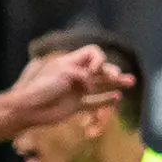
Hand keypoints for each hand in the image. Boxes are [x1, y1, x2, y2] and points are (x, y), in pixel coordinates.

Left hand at [12, 45, 134, 125]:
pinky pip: (95, 102)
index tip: (93, 72)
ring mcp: (78, 90)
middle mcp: (77, 74)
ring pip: (101, 85)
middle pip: (100, 68)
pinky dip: (106, 100)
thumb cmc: (43, 87)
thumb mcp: (63, 72)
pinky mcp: (78, 105)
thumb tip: (92, 85)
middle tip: (118, 77)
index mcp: (72, 62)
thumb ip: (82, 75)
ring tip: (130, 82)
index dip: (99, 60)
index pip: (92, 52)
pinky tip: (117, 98)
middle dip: (111, 71)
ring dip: (115, 83)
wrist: (30, 109)